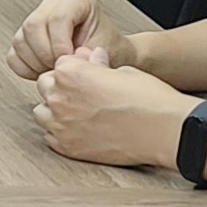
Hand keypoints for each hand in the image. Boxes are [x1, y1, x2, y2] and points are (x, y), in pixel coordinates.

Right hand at [9, 0, 136, 81]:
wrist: (104, 56)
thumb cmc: (108, 49)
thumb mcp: (105, 50)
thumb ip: (84, 55)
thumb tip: (65, 63)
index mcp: (78, 0)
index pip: (58, 17)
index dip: (60, 44)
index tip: (69, 59)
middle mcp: (53, 5)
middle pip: (33, 26)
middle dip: (45, 54)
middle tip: (60, 68)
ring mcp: (36, 19)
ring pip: (20, 40)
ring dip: (35, 63)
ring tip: (54, 70)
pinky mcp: (25, 37)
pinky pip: (13, 54)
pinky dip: (25, 68)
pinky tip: (42, 71)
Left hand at [32, 56, 189, 169]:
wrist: (163, 130)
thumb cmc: (148, 99)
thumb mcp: (122, 70)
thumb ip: (97, 65)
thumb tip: (91, 58)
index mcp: (70, 73)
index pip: (58, 64)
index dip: (74, 69)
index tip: (86, 76)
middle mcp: (59, 97)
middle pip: (46, 86)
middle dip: (61, 87)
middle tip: (83, 94)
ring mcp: (60, 124)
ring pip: (42, 112)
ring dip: (55, 110)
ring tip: (79, 112)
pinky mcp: (66, 147)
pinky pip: (50, 136)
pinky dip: (61, 132)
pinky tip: (81, 130)